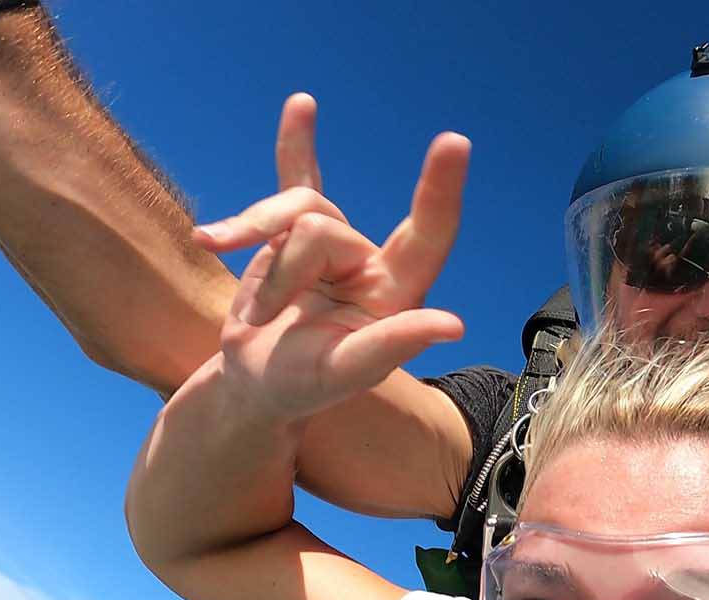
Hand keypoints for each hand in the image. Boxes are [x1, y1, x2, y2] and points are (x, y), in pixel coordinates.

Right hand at [193, 93, 468, 426]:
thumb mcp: (345, 372)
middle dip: (282, 273)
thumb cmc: (305, 385)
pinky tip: (302, 105)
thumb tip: (453, 325)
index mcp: (396, 292)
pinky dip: (296, 145)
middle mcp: (370, 260)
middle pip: (321, 227)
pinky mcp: (294, 232)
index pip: (427, 234)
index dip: (439, 191)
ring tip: (253, 312)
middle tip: (266, 322)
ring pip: (291, 212)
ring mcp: (332, 242)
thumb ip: (393, 344)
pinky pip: (298, 178)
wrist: (256, 382)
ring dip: (260, 263)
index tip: (455, 143)